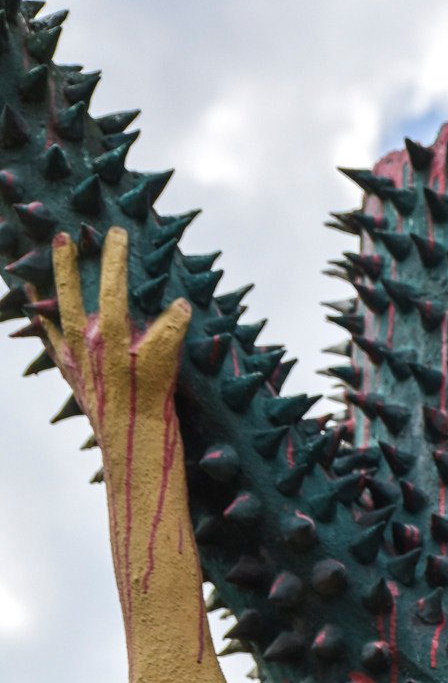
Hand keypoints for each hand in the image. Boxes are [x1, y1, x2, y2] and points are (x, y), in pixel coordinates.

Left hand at [42, 226, 189, 463]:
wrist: (134, 449)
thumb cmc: (154, 408)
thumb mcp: (168, 365)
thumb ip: (171, 330)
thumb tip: (180, 305)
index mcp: (110, 336)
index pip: (111, 286)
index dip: (115, 258)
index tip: (116, 233)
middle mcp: (86, 345)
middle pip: (70, 294)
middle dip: (65, 264)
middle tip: (60, 236)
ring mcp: (76, 363)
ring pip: (53, 317)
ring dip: (45, 292)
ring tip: (31, 271)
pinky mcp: (74, 380)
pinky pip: (52, 346)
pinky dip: (44, 328)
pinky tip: (39, 318)